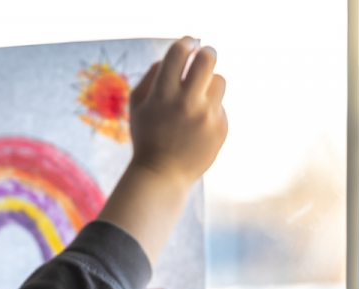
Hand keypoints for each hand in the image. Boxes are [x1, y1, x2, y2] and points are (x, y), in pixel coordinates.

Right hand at [128, 37, 227, 184]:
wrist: (162, 174)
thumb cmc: (147, 136)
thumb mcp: (138, 105)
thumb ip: (152, 75)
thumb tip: (178, 54)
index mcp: (162, 94)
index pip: (180, 51)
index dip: (187, 43)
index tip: (189, 45)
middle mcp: (186, 102)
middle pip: (207, 59)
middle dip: (206, 54)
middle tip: (204, 58)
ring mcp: (206, 116)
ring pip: (219, 80)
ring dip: (209, 84)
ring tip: (197, 99)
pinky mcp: (220, 128)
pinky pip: (220, 106)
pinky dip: (210, 110)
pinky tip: (197, 126)